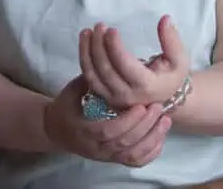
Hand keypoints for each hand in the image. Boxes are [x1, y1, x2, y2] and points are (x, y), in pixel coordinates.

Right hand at [43, 74, 171, 166]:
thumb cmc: (66, 107)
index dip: (126, 121)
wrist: (57, 130)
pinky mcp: (114, 159)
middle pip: (124, 144)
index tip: (141, 105)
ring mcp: (106, 156)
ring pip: (133, 156)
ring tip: (165, 120)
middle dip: (144, 127)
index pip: (107, 131)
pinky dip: (150, 152)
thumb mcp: (72, 91)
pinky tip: (161, 136)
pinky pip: (135, 162)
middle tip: (159, 107)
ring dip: (152, 139)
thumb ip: (90, 80)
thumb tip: (109, 61)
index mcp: (83, 131)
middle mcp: (96, 148)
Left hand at [79, 15, 189, 109]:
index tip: (111, 29)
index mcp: (146, 86)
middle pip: (106, 70)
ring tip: (87, 32)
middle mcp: (127, 95)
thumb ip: (172, 40)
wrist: (164, 97)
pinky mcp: (105, 96)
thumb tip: (165, 19)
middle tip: (99, 25)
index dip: (115, 47)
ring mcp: (114, 98)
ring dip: (87, 52)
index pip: (125, 65)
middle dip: (98, 46)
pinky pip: (89, 79)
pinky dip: (84, 60)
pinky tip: (85, 43)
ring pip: (93, 76)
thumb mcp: (179, 59)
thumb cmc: (171, 75)